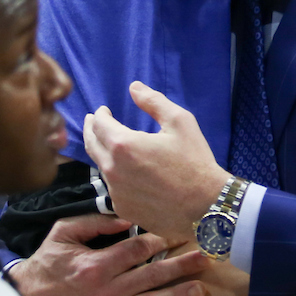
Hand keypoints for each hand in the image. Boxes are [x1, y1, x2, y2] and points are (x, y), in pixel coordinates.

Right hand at [12, 212, 209, 295]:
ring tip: (201, 291)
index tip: (178, 233)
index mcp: (95, 265)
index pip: (135, 250)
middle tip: (205, 258)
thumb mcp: (63, 233)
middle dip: (179, 266)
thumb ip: (95, 223)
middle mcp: (106, 291)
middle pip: (150, 276)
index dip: (158, 240)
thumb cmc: (46, 264)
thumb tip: (126, 218)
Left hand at [84, 81, 228, 240]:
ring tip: (109, 145)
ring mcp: (115, 192)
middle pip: (91, 145)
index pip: (99, 125)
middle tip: (91, 122)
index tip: (103, 111)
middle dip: (90, 130)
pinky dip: (115, 175)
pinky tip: (125, 172)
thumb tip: (133, 87)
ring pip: (102, 167)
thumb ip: (153, 101)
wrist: (205, 207)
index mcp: (123, 145)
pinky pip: (113, 187)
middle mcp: (112, 169)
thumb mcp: (180, 122)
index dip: (99, 115)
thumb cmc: (194, 161)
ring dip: (103, 153)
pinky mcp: (123, 208)